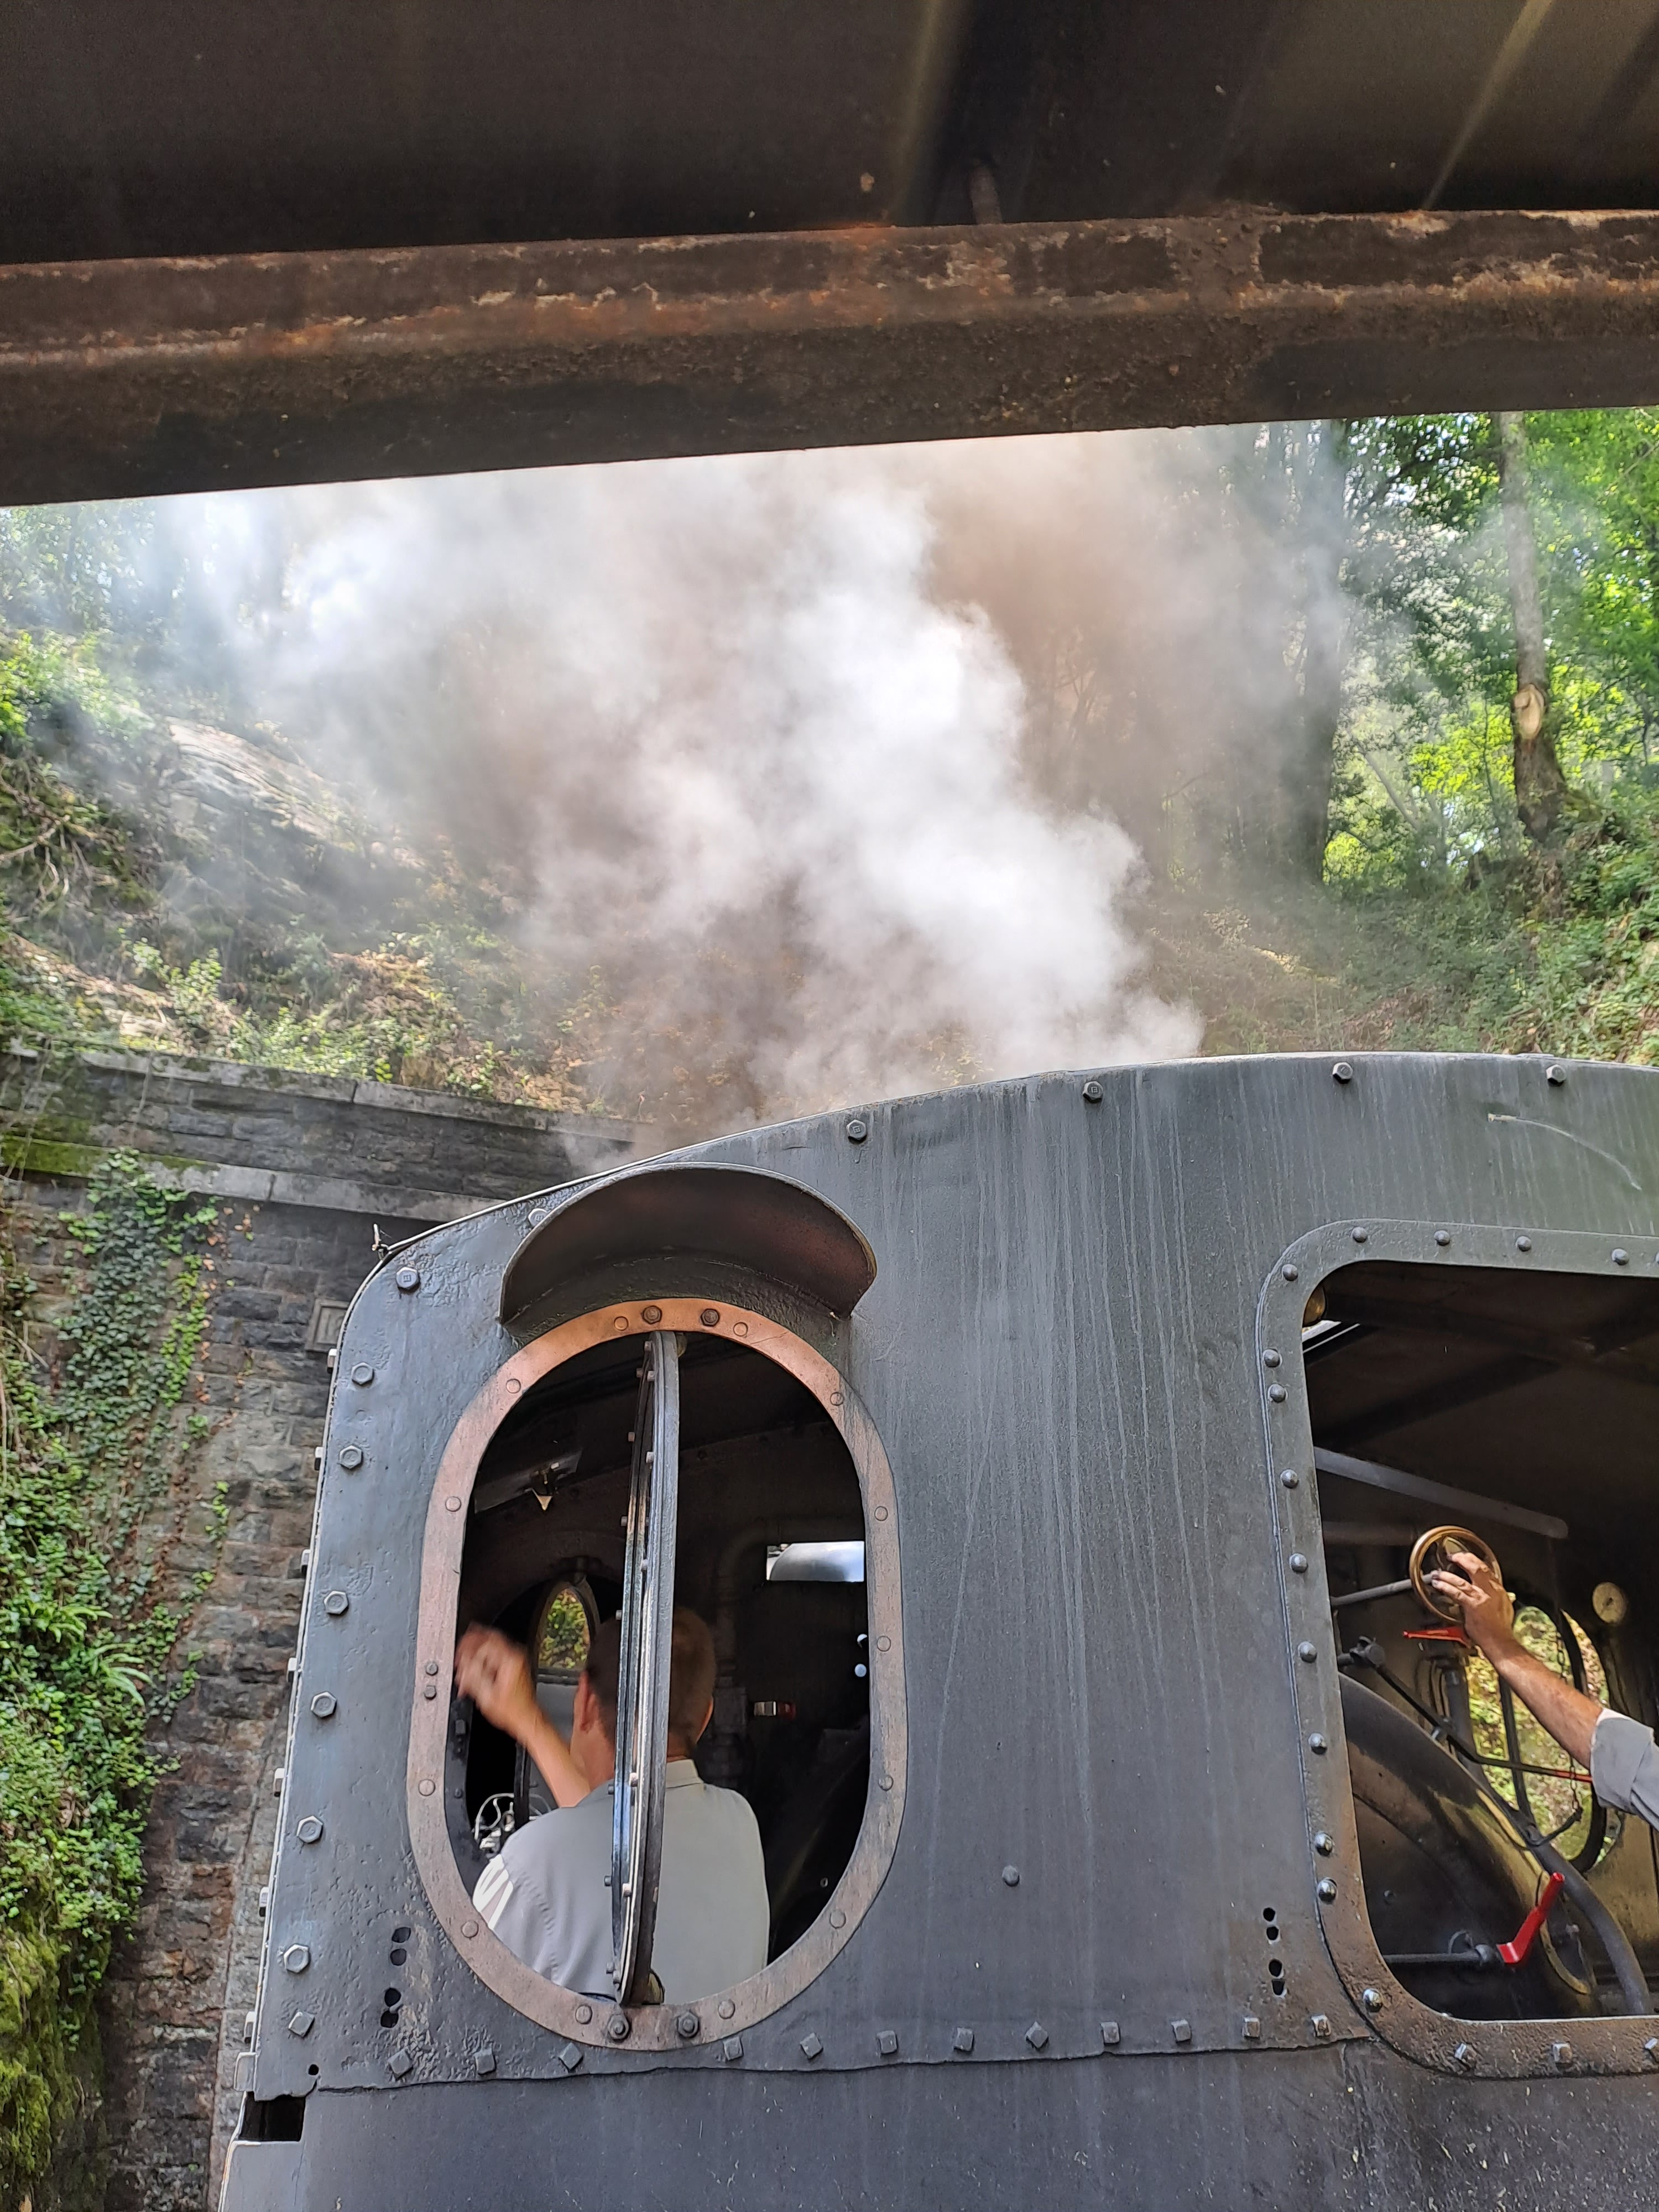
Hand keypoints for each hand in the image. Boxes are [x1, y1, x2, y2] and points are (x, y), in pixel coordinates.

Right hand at [455, 1626, 539, 1740]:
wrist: (525, 1719)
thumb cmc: (512, 1711)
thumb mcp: (487, 1696)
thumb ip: (473, 1678)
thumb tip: (463, 1666)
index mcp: (510, 1660)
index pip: (486, 1643)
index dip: (469, 1648)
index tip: (459, 1654)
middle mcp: (515, 1656)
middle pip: (490, 1638)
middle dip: (472, 1643)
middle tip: (460, 1648)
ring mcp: (516, 1660)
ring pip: (493, 1646)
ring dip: (477, 1652)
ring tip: (465, 1659)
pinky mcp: (514, 1665)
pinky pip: (496, 1655)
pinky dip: (484, 1659)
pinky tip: (475, 1669)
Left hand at [1427, 1549, 1518, 1661]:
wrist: (1501, 1643)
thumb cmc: (1501, 1630)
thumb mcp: (1505, 1608)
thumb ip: (1498, 1598)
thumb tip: (1496, 1593)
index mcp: (1499, 1590)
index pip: (1487, 1569)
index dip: (1474, 1561)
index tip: (1465, 1557)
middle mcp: (1492, 1591)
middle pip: (1477, 1568)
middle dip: (1463, 1559)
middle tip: (1453, 1556)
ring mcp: (1481, 1598)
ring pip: (1462, 1581)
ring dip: (1447, 1576)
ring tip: (1438, 1573)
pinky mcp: (1473, 1606)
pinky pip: (1457, 1593)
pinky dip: (1446, 1587)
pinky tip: (1438, 1585)